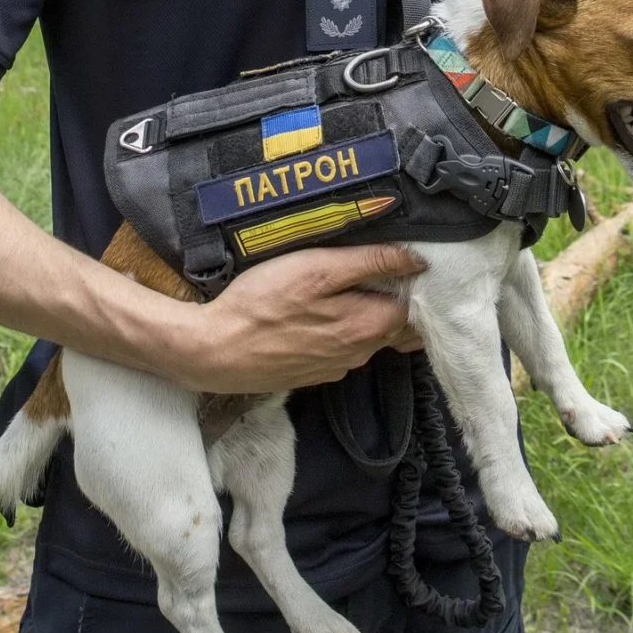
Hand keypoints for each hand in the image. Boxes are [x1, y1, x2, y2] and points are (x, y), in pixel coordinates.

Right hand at [165, 244, 425, 394]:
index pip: (412, 305)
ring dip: (369, 316)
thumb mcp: (315, 268)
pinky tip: (321, 313)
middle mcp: (358, 354)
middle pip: (394, 326)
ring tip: (350, 286)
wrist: (215, 350)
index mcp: (367, 327)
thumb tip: (416, 259)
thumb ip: (368, 262)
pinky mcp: (313, 373)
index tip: (397, 258)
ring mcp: (335, 367)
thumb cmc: (263, 303)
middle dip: (394, 300)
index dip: (409, 280)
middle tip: (378, 268)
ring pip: (368, 339)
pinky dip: (343, 331)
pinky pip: (342, 349)